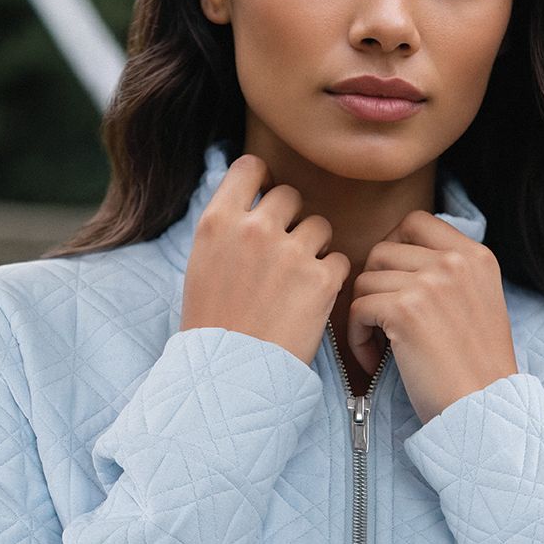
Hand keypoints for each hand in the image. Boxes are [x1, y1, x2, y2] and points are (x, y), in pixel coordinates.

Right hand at [179, 154, 345, 368]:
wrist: (228, 376)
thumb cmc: (212, 326)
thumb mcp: (202, 264)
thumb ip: (228, 229)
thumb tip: (255, 200)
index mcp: (218, 221)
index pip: (250, 167)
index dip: (263, 182)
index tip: (266, 202)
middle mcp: (254, 229)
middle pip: (290, 195)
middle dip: (291, 220)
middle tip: (283, 256)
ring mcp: (290, 252)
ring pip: (320, 226)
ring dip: (315, 248)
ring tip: (297, 282)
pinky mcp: (321, 279)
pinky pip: (340, 260)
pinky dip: (332, 278)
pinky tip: (312, 300)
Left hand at [344, 211, 518, 422]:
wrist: (484, 409)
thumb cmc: (476, 367)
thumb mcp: (480, 302)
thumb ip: (450, 273)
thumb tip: (396, 255)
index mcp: (476, 256)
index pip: (415, 222)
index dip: (393, 247)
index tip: (394, 281)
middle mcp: (455, 262)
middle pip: (382, 251)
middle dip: (375, 287)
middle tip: (385, 322)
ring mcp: (430, 283)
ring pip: (365, 280)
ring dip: (365, 315)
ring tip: (382, 346)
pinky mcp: (405, 310)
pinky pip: (358, 308)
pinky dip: (358, 338)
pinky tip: (375, 360)